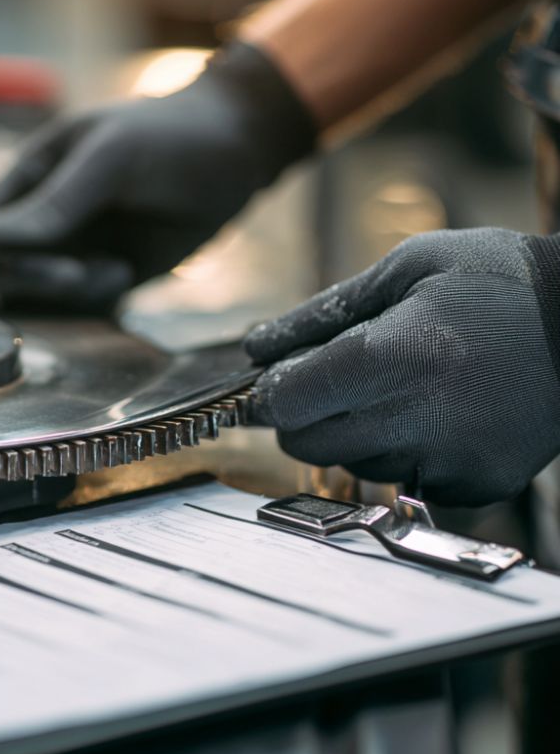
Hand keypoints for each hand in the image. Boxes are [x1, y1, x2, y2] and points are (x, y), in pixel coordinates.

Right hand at [0, 42, 315, 304]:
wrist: (235, 154)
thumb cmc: (169, 137)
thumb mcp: (112, 157)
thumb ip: (58, 198)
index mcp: (31, 177)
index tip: (26, 258)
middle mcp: (45, 218)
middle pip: (1, 269)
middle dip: (34, 278)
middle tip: (79, 272)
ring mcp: (75, 249)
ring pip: (37, 295)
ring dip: (67, 295)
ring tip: (114, 270)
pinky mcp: (105, 276)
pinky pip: (78, 305)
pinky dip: (94, 300)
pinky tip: (125, 273)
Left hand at [244, 228, 559, 505]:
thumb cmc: (497, 282)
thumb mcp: (407, 268)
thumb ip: (321, 313)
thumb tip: (256, 345)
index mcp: (396, 356)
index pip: (290, 402)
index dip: (273, 391)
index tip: (279, 378)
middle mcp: (420, 419)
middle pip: (308, 444)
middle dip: (303, 415)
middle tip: (333, 380)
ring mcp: (450, 461)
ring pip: (352, 464)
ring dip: (352, 433)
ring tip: (399, 387)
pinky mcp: (475, 485)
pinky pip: (403, 480)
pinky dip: (401, 452)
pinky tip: (433, 413)